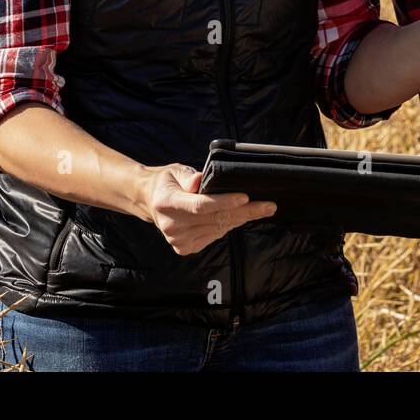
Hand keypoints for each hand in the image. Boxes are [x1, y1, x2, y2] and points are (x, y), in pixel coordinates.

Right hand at [142, 164, 277, 255]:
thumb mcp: (175, 171)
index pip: (201, 205)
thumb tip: (199, 181)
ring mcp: (178, 240)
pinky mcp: (185, 248)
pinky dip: (229, 225)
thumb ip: (188, 176)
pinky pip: (215, 235)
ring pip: (219, 228)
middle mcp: (172, 225)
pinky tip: (239, 216)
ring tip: (260, 208)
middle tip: (269, 206)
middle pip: (215, 219)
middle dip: (245, 212)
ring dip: (241, 218)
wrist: (150, 202)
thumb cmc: (167, 182)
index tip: (246, 197)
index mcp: (167, 203)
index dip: (224, 202)